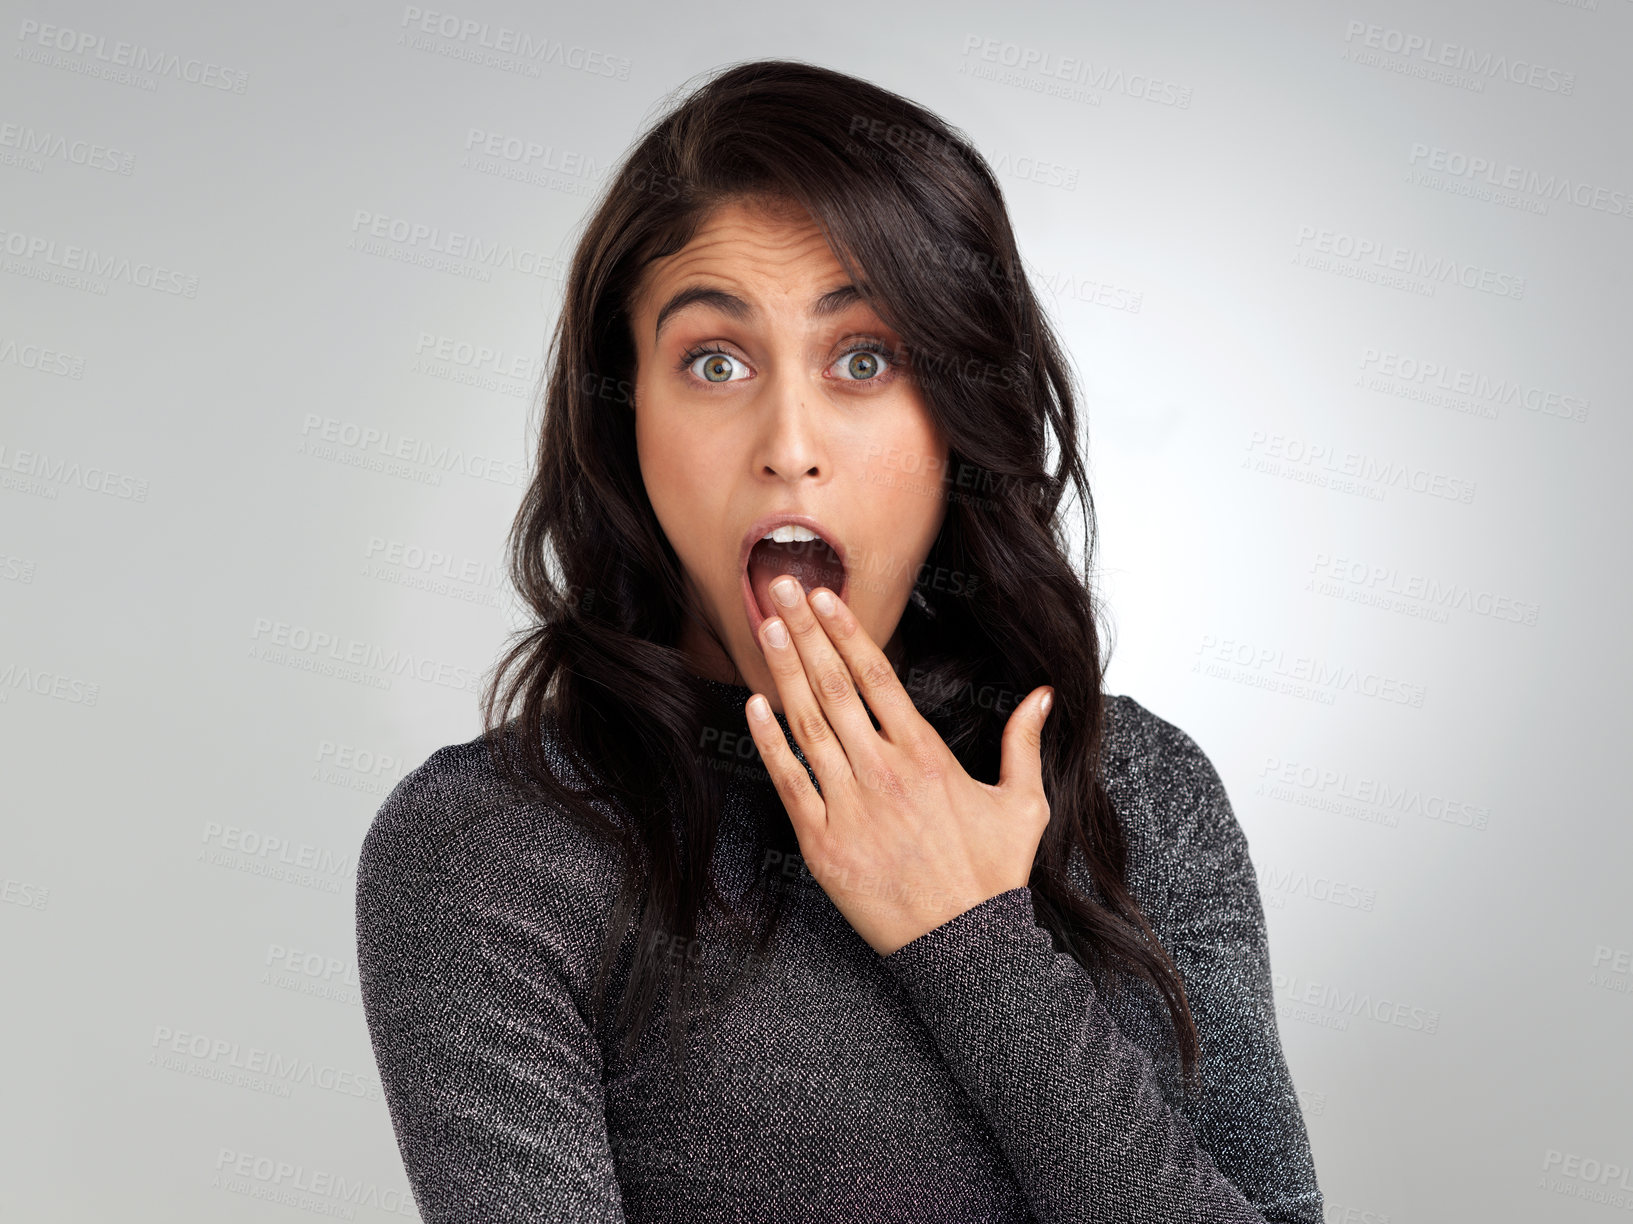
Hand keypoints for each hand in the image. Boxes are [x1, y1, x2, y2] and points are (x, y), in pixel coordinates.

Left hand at [744, 575, 1054, 955]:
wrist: (965, 947)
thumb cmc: (993, 876)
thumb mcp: (1024, 804)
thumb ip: (1025, 743)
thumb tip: (1041, 694)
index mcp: (926, 756)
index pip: (877, 676)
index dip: (847, 631)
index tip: (824, 596)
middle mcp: (882, 772)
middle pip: (834, 686)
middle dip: (805, 631)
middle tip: (777, 586)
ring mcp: (848, 806)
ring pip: (807, 724)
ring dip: (783, 670)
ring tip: (765, 625)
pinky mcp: (822, 843)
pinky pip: (789, 782)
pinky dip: (769, 742)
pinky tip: (754, 705)